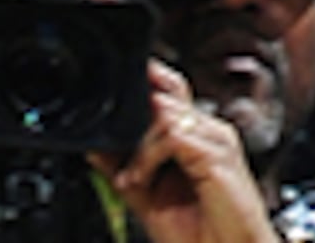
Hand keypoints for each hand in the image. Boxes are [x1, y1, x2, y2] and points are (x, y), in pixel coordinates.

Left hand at [88, 60, 276, 242]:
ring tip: (131, 179)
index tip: (115, 95)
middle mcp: (210, 131)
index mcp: (199, 136)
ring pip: (165, 115)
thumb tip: (95, 147)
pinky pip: (174, 137)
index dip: (147, 86)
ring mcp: (217, 140)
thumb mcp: (147, 196)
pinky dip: (147, 158)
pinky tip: (139, 180)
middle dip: (135, 120)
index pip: (172, 92)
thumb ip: (125, 168)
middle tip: (113, 148)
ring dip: (138, 148)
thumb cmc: (197, 231)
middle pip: (167, 96)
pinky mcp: (218, 155)